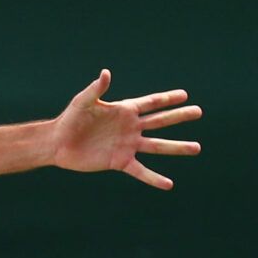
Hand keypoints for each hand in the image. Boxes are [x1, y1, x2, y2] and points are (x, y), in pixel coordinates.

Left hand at [51, 69, 201, 189]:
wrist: (59, 143)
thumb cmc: (69, 119)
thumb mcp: (83, 102)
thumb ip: (96, 89)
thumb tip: (107, 73)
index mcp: (123, 110)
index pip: (150, 103)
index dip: (167, 98)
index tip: (185, 94)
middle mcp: (130, 128)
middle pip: (160, 121)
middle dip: (179, 116)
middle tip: (198, 111)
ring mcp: (127, 145)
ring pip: (157, 146)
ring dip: (177, 147)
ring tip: (197, 148)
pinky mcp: (120, 161)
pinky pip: (141, 171)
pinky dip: (154, 178)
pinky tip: (169, 184)